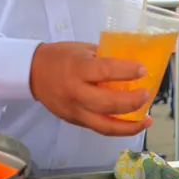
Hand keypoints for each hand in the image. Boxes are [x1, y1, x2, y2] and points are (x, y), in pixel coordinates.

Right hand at [29, 42, 152, 135]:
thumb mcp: (84, 49)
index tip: (142, 70)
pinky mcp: (74, 121)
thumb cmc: (61, 57)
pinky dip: (117, 129)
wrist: (32, 73)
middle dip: (131, 102)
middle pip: (107, 104)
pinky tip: (132, 125)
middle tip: (146, 94)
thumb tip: (133, 63)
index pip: (106, 71)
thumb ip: (106, 58)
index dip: (127, 71)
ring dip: (129, 126)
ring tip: (146, 120)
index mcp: (77, 69)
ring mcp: (74, 111)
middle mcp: (75, 93)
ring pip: (104, 125)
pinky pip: (99, 128)